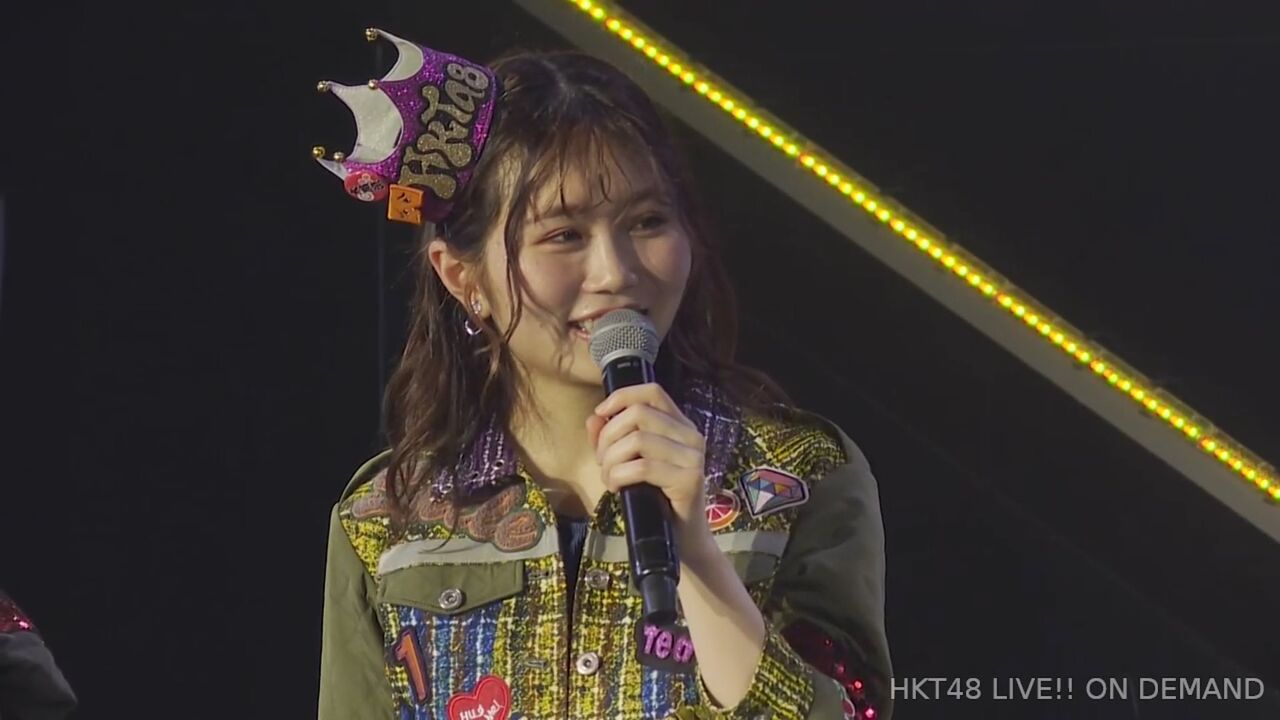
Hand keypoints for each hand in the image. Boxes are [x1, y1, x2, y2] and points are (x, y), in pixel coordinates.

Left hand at [587, 383, 709, 541]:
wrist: (681, 539)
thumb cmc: (655, 498)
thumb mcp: (628, 463)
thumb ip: (611, 438)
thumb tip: (594, 418)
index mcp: (680, 425)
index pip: (652, 392)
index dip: (622, 396)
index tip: (600, 414)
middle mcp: (691, 435)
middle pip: (638, 414)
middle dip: (608, 436)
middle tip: (602, 461)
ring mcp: (693, 457)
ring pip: (637, 440)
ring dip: (611, 460)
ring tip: (609, 478)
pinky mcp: (689, 480)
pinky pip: (642, 467)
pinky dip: (619, 476)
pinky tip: (616, 488)